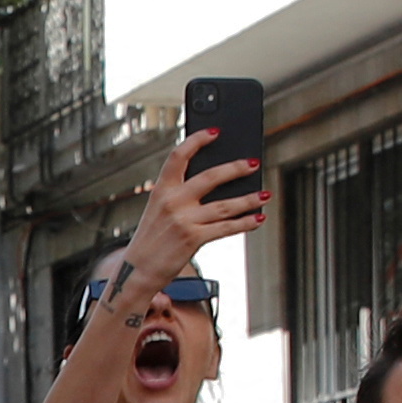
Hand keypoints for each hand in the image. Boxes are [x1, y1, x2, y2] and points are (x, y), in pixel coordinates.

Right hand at [126, 131, 267, 289]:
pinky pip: (226, 228)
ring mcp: (183, 220)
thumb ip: (181, 195)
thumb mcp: (158, 211)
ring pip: (225, 205)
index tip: (215, 132)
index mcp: (161, 190)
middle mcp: (172, 202)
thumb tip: (220, 184)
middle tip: (253, 163)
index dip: (197, 140)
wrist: (137, 270)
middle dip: (236, 168)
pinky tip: (258, 218)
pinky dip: (246, 223)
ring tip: (264, 194)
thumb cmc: (151, 239)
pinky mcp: (193, 239)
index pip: (178, 156)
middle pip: (210, 177)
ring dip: (249, 199)